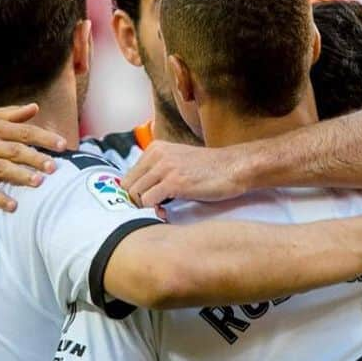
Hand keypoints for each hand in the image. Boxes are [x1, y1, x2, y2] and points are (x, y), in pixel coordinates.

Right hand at [0, 104, 67, 211]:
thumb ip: (11, 114)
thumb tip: (36, 107)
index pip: (23, 131)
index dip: (44, 138)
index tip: (63, 145)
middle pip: (15, 150)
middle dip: (36, 158)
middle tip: (54, 167)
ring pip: (2, 169)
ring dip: (21, 176)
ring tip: (39, 183)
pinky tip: (13, 206)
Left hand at [125, 142, 246, 207]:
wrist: (233, 167)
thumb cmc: (208, 169)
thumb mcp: (178, 161)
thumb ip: (158, 171)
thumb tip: (138, 194)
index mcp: (155, 148)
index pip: (128, 177)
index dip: (135, 194)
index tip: (148, 202)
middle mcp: (156, 155)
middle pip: (128, 187)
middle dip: (137, 202)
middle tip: (154, 209)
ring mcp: (164, 167)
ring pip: (135, 195)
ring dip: (146, 208)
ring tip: (162, 210)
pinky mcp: (174, 182)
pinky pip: (148, 201)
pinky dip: (154, 211)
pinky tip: (167, 212)